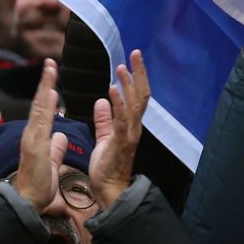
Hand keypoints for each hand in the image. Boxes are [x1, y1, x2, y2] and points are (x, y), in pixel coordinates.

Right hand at [14, 59, 67, 212]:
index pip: (44, 110)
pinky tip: (51, 93)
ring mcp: (31, 139)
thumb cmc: (37, 186)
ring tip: (51, 69)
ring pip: (38, 109)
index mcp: (37, 138)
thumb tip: (60, 136)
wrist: (26, 202)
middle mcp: (32, 135)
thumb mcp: (51, 163)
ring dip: (44, 87)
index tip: (54, 75)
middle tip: (51, 62)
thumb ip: (55, 149)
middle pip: (38, 104)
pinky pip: (41, 123)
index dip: (48, 92)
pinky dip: (46, 107)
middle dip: (45, 82)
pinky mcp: (33, 147)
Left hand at [90, 49, 148, 207]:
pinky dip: (118, 103)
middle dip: (139, 74)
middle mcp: (134, 127)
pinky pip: (121, 119)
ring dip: (129, 84)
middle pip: (141, 95)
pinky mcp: (120, 142)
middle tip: (136, 53)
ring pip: (134, 104)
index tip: (132, 60)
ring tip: (122, 67)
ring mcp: (129, 134)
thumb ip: (104, 119)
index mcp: (131, 125)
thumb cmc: (107, 167)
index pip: (137, 97)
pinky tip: (113, 89)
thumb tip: (102, 101)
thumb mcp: (104, 138)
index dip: (137, 78)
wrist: (109, 189)